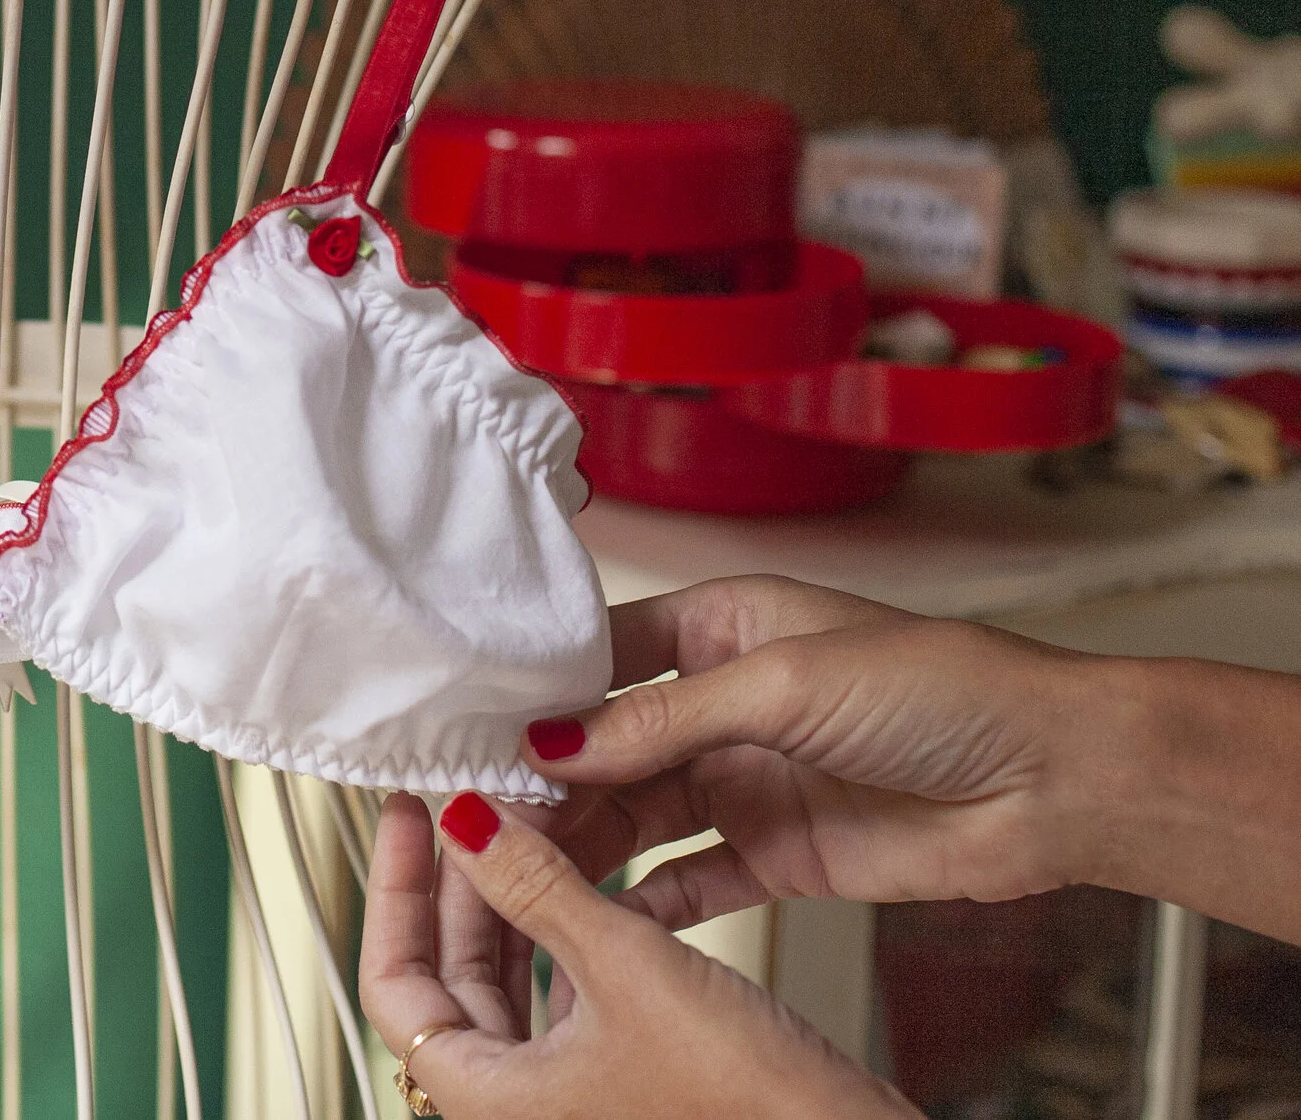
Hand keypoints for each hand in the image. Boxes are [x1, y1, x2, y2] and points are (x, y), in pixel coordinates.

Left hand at [361, 789, 913, 1118]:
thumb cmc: (751, 1106)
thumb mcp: (627, 967)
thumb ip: (538, 887)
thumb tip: (469, 824)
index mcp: (490, 1100)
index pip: (394, 984)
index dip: (393, 890)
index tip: (406, 815)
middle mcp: (520, 1105)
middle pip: (448, 975)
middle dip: (459, 881)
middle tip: (468, 801)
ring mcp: (570, 1095)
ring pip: (507, 980)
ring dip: (513, 900)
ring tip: (521, 822)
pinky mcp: (622, 1076)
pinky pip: (564, 994)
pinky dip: (564, 932)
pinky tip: (584, 876)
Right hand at [528, 575, 1118, 929]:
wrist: (1056, 779)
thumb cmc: (944, 690)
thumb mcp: (786, 683)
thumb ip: (665, 719)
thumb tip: (556, 741)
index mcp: (723, 625)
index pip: (603, 655)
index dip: (541, 691)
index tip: (478, 725)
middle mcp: (725, 701)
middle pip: (609, 742)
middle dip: (549, 776)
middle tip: (486, 810)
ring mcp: (749, 779)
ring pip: (637, 811)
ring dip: (584, 837)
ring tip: (523, 862)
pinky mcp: (779, 853)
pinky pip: (690, 878)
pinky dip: (644, 896)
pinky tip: (597, 911)